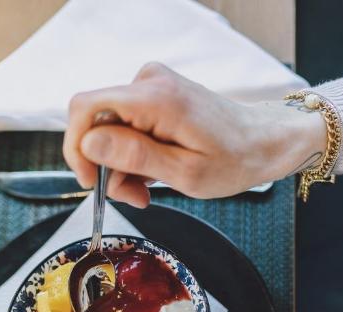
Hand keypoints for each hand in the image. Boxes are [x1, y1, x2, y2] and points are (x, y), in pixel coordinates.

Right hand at [63, 63, 326, 206]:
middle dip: (105, 166)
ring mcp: (152, 87)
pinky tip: (153, 175)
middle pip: (96, 123)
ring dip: (121, 166)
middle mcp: (148, 83)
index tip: (91, 181)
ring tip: (148, 191)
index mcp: (155, 98)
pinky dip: (133, 156)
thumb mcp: (184, 172)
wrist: (264, 141)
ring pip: (109, 130)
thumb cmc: (235, 159)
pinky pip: (126, 127)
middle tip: (131, 196)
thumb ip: (135, 156)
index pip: (85, 108)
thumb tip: (89, 144)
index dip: (77, 148)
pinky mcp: (155, 97)